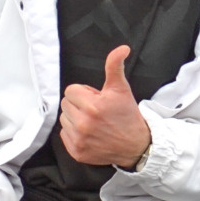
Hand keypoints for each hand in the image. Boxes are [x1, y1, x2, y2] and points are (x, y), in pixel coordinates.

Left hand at [59, 44, 151, 169]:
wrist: (135, 145)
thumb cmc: (127, 115)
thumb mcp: (122, 89)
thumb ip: (115, 66)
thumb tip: (122, 48)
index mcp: (92, 106)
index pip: (71, 90)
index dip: (84, 93)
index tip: (96, 99)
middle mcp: (83, 124)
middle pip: (65, 104)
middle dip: (78, 104)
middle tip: (96, 110)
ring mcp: (79, 140)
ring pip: (64, 119)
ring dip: (75, 118)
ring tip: (92, 122)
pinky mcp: (76, 152)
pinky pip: (64, 135)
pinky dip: (73, 133)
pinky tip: (89, 133)